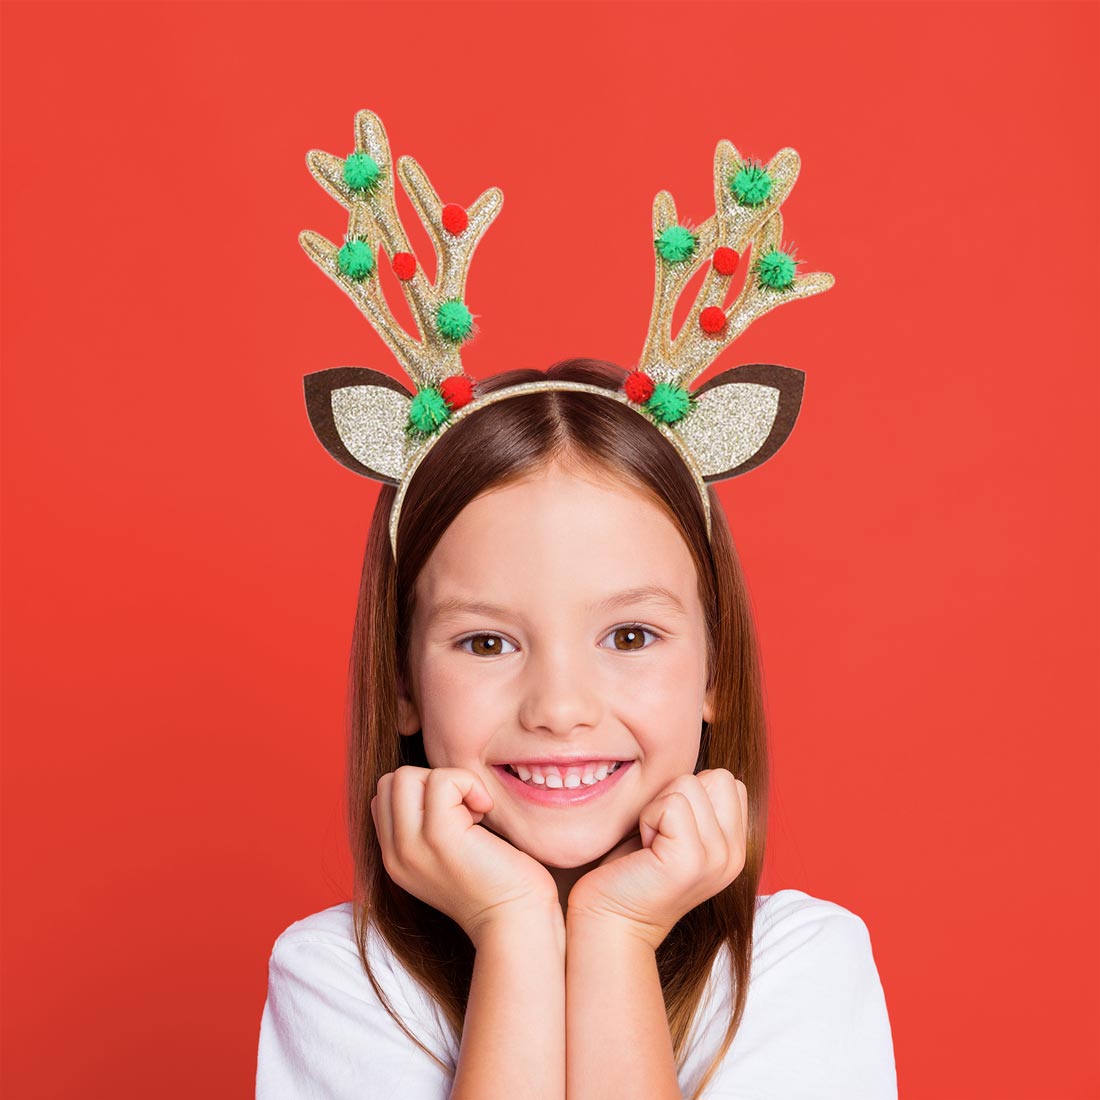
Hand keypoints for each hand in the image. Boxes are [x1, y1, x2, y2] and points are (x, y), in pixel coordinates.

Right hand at [371, 766, 560, 946]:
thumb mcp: (449, 856)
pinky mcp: (439, 836)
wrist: (516, 922)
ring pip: (406, 776)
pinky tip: (485, 809)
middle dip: (431, 781)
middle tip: (465, 811)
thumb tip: (434, 782)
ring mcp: (412, 846)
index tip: (456, 814)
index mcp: (396, 859)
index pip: (384, 797)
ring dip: (449, 782)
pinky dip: (468, 783)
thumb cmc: (498, 883)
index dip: (422, 792)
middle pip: (390, 782)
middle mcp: (396, 855)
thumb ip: (428, 827)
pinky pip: (442, 780)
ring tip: (473, 812)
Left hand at [566, 769, 747, 949]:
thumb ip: (698, 804)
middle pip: (717, 776)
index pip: (728, 780)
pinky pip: (671, 804)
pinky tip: (643, 850)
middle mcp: (735, 854)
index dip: (689, 794)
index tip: (668, 830)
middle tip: (658, 835)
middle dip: (676, 795)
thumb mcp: (676, 830)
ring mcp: (718, 859)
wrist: (610, 921)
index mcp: (736, 846)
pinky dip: (648, 818)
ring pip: (690, 784)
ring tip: (650, 844)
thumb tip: (702, 759)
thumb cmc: (632, 870)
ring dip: (658, 807)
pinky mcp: (691, 861)